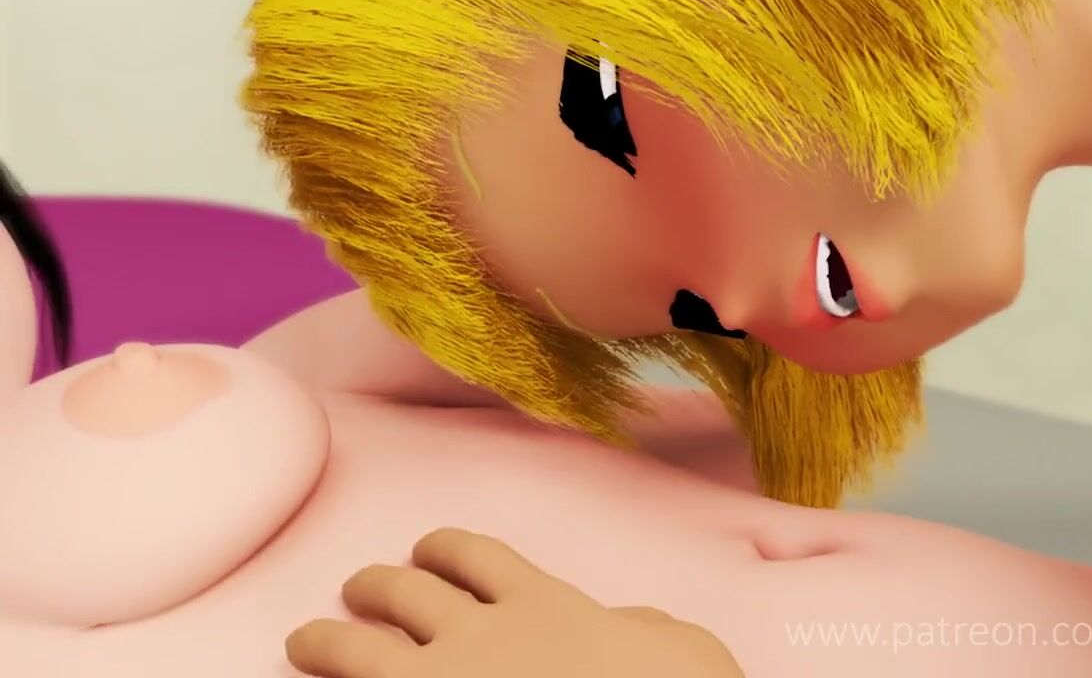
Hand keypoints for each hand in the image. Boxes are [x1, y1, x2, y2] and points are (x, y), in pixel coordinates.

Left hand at [286, 528, 745, 677]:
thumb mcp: (680, 646)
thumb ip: (638, 628)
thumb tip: (624, 626)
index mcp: (543, 605)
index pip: (476, 558)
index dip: (443, 549)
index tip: (428, 550)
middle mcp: (480, 635)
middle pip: (405, 591)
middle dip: (374, 585)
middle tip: (358, 587)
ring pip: (359, 649)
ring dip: (325, 641)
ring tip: (305, 640)